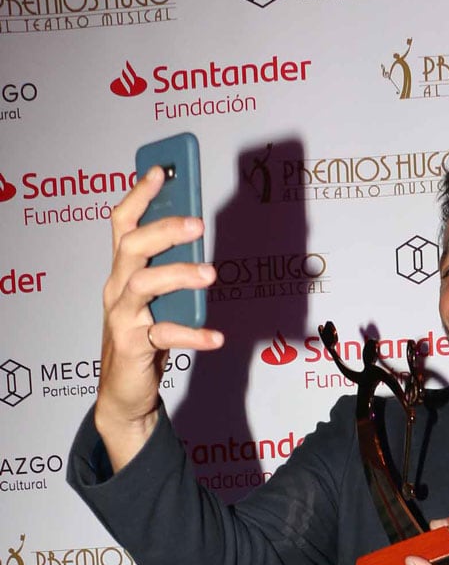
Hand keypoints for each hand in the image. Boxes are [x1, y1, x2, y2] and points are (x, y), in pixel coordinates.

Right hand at [95, 166, 221, 470]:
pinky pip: (164, 335)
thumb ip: (167, 271)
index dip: (139, 195)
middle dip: (163, 230)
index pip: (122, 224)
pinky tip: (216, 337)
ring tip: (210, 274)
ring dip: (178, 275)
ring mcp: (122, 317)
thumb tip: (196, 238)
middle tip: (197, 223)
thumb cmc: (143, 339)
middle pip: (132, 247)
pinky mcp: (133, 346)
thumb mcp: (154, 300)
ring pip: (144, 285)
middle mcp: (117, 289)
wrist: (125, 393)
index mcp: (121, 272)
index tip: (160, 171)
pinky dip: (192, 335)